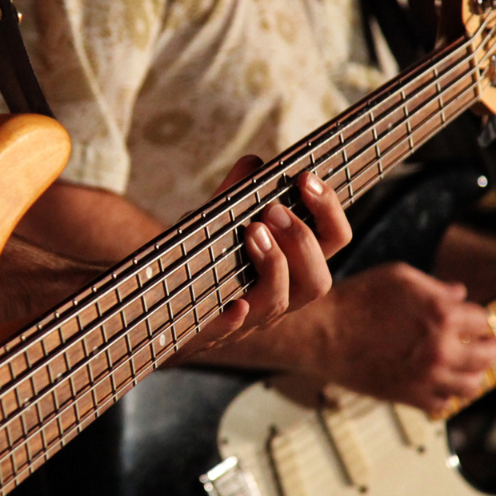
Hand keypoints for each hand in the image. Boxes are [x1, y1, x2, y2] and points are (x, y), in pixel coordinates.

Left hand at [183, 156, 351, 356]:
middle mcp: (280, 295)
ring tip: (252, 232)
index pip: (333, 240)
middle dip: (301, 241)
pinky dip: (234, 319)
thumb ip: (236, 194)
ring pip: (279, 304)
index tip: (305, 178)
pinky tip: (235, 304)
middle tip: (273, 210)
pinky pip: (226, 332)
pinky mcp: (210, 333)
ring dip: (273, 265)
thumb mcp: (218, 221)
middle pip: (317, 280)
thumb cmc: (202, 258)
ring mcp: (248, 318)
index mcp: (293, 265)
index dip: (329, 210)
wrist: (162, 302)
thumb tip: (254, 162)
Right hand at [319, 262, 495, 415]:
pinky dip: (445, 395)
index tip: (469, 321)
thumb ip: (435, 286)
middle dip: (486, 347)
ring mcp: (427, 377)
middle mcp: (440, 349)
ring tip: (462, 366)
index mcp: (442, 315)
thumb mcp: (399, 277)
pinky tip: (435, 382)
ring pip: (472, 385)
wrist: (321, 333)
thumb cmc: (355, 300)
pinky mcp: (410, 397)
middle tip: (479, 345)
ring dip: (472, 374)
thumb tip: (460, 294)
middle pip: (487, 355)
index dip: (475, 319)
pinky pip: (443, 404)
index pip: (482, 321)